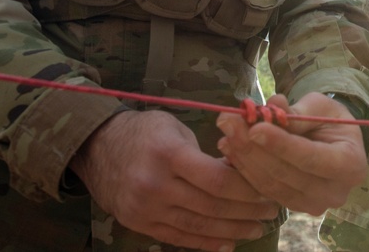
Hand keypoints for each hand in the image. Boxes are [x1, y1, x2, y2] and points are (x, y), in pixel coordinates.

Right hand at [70, 110, 277, 251]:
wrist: (97, 148)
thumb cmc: (145, 131)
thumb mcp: (175, 128)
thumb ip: (207, 150)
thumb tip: (244, 169)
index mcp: (168, 154)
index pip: (217, 179)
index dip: (247, 188)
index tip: (267, 188)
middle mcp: (155, 185)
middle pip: (212, 206)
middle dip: (247, 211)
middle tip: (272, 210)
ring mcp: (145, 209)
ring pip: (198, 227)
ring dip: (232, 230)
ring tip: (257, 228)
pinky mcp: (139, 224)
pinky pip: (178, 238)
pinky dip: (206, 243)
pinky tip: (228, 242)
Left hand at [215, 92, 367, 215]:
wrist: (334, 143)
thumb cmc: (330, 120)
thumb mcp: (321, 107)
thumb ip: (299, 112)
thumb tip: (272, 109)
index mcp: (351, 165)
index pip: (311, 158)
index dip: (281, 145)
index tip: (255, 128)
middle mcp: (334, 192)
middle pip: (287, 174)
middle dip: (254, 148)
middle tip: (229, 122)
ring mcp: (313, 205)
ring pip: (271, 184)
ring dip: (244, 158)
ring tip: (225, 132)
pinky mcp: (292, 207)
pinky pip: (264, 190)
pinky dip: (245, 169)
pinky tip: (229, 148)